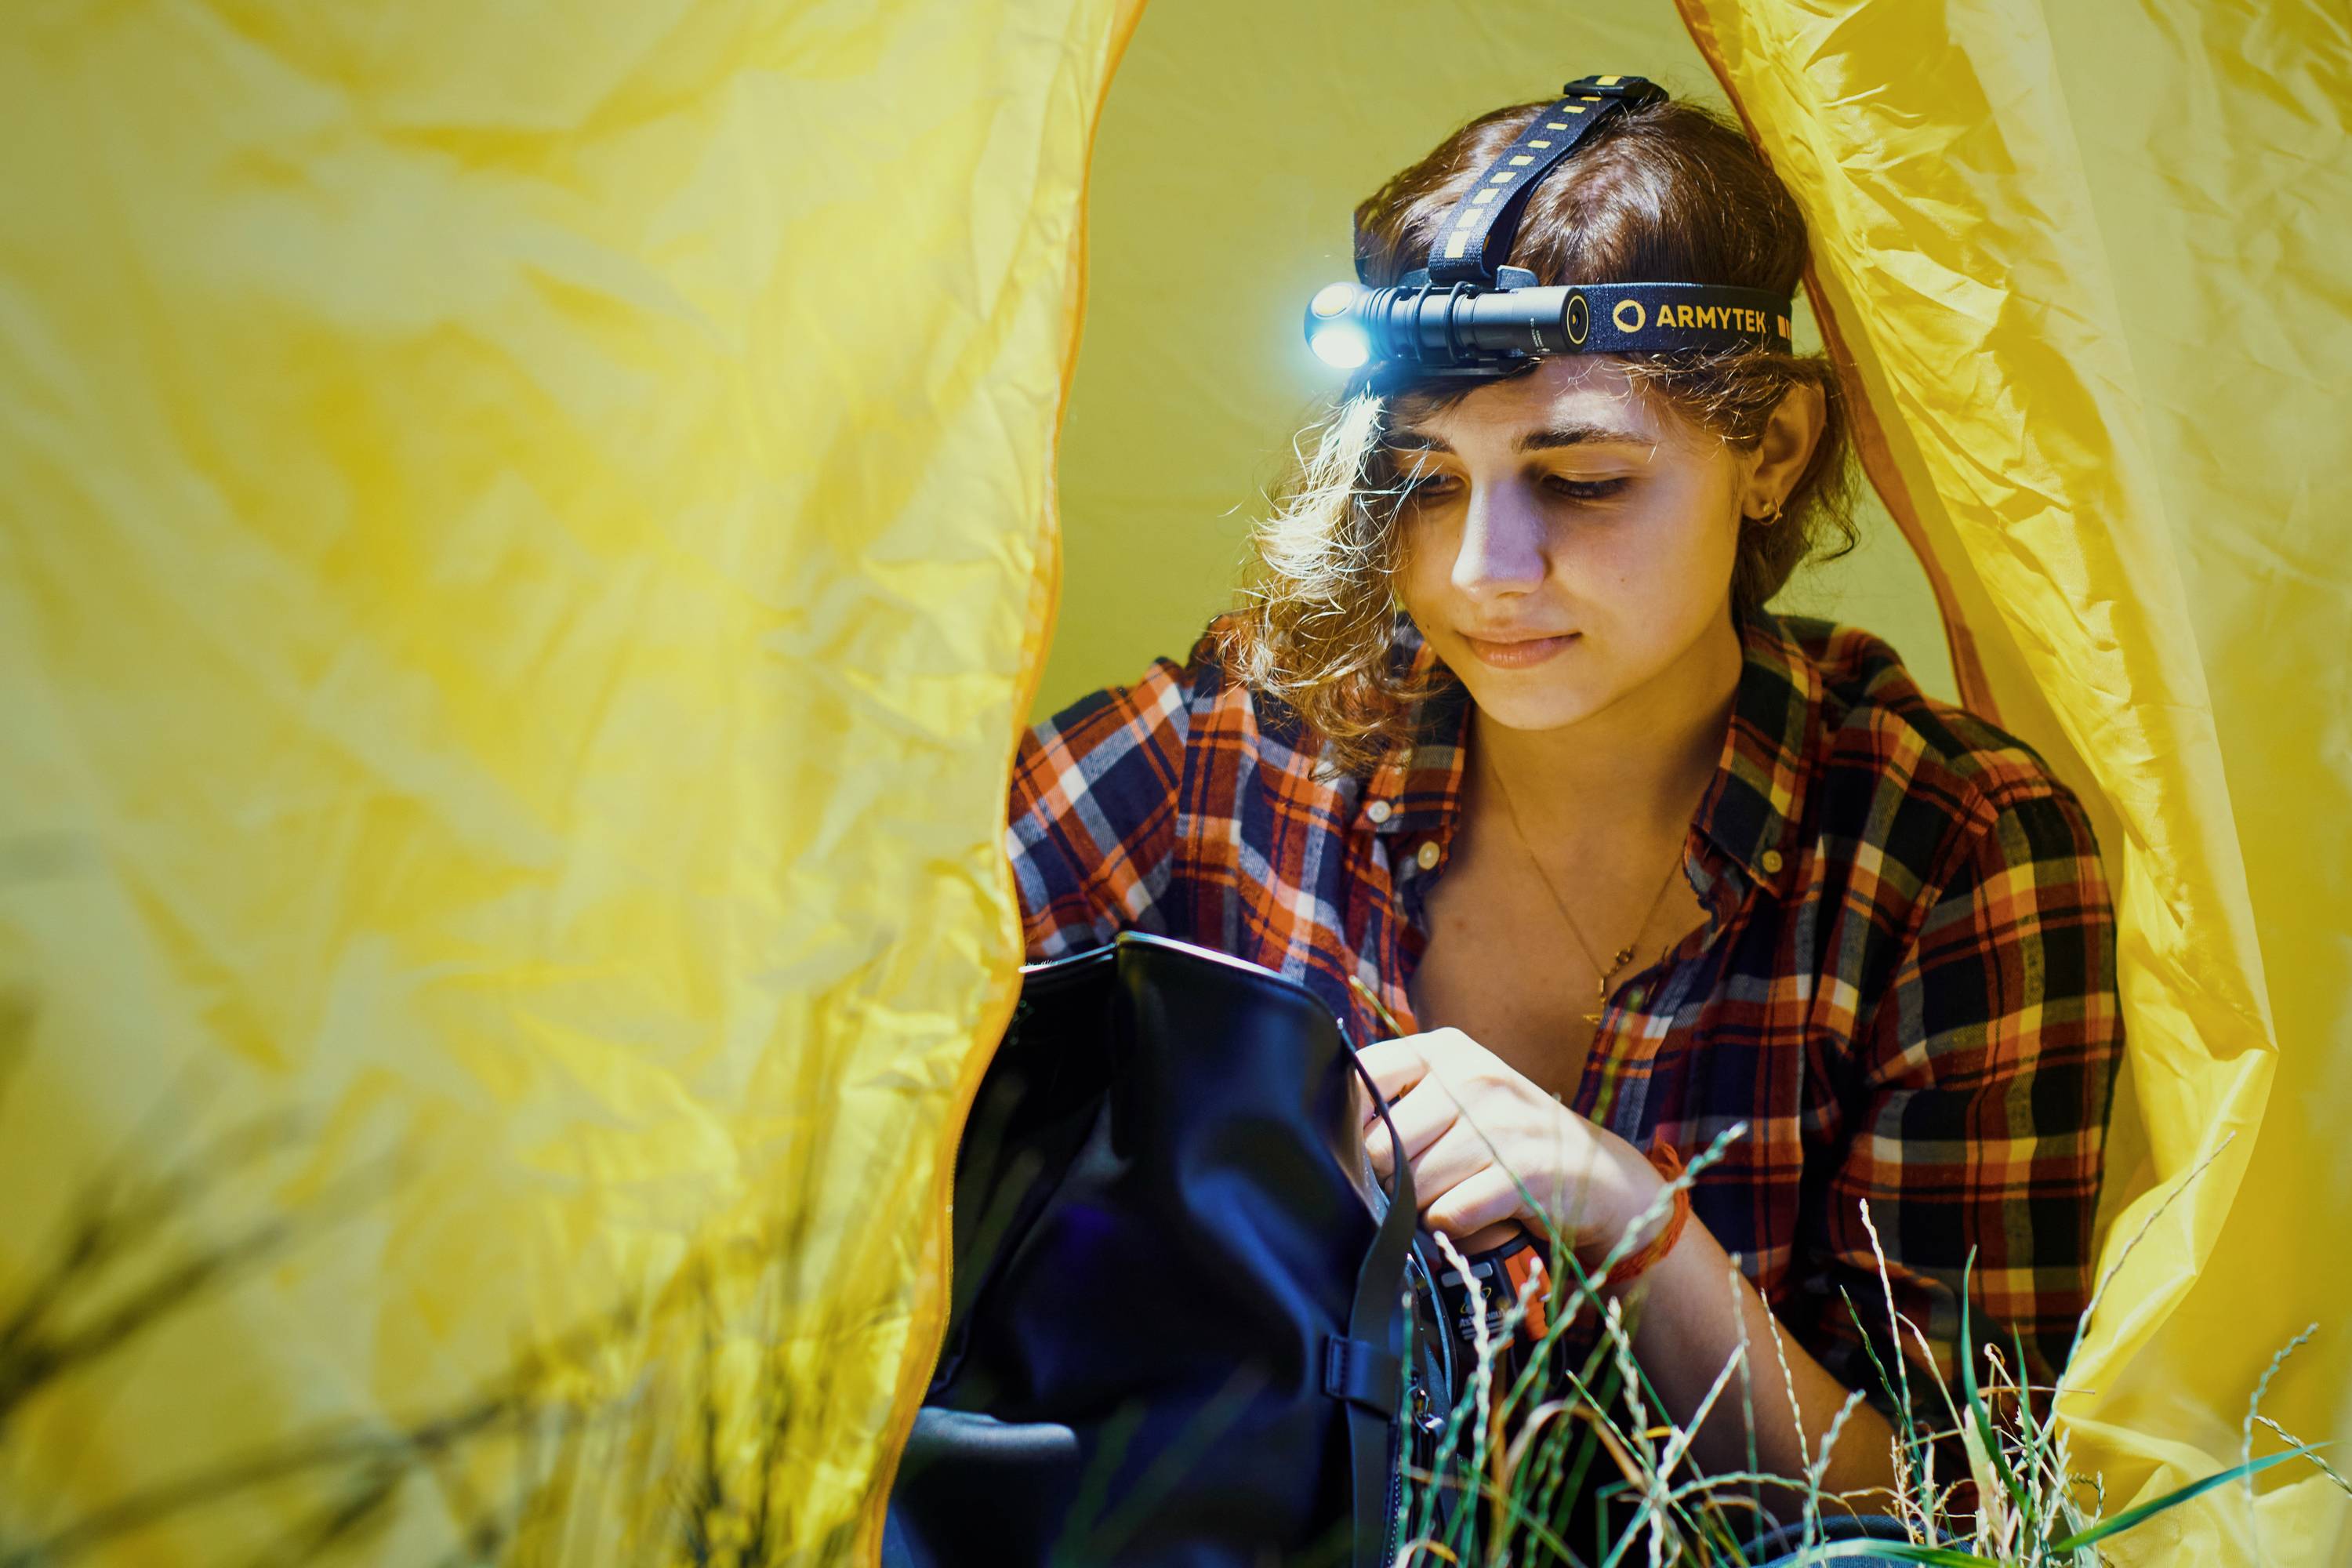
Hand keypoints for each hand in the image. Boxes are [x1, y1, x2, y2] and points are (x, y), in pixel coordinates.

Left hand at [1358, 1027, 1662, 1258]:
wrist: (1596, 1174)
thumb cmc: (1502, 1138)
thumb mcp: (1452, 1096)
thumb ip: (1393, 1102)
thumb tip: (1325, 1137)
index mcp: (1443, 1049)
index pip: (1363, 1077)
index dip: (1349, 1126)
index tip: (1360, 1150)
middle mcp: (1471, 1075)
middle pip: (1381, 1146)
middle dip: (1387, 1181)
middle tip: (1414, 1188)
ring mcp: (1501, 1122)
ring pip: (1414, 1185)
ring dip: (1422, 1208)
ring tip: (1450, 1198)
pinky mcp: (1524, 1172)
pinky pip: (1450, 1214)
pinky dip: (1452, 1228)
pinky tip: (1473, 1216)